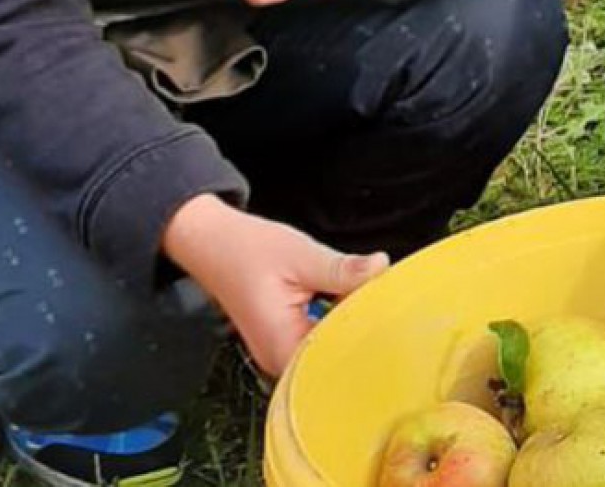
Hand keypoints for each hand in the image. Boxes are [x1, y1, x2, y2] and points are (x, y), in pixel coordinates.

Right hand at [160, 193, 386, 376]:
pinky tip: (347, 302)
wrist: (212, 244)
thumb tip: (381, 268)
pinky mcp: (285, 343)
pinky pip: (320, 340)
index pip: (341, 356)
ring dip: (349, 324)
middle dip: (362, 328)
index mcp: (283, 346)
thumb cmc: (246, 251)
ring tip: (367, 297)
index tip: (393, 312)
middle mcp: (280, 361)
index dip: (369, 334)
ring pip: (331, 348)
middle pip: (338, 356)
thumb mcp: (301, 256)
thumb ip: (343, 270)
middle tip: (385, 299)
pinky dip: (336, 321)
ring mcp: (282, 355)